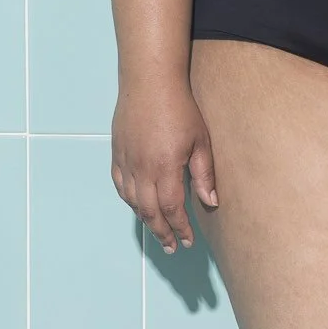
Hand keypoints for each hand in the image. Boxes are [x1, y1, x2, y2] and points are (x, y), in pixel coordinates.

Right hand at [110, 77, 217, 252]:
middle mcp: (142, 169)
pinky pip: (119, 185)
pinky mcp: (117, 152)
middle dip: (162, 232)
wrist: (149, 81)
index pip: (172, 209)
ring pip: (132, 201)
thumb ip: (204, 174)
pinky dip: (129, 200)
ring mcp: (126, 161)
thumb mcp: (201, 141)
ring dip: (145, 219)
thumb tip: (210, 202)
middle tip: (172, 247)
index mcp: (165, 168)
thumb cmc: (180, 107)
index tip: (188, 242)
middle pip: (150, 212)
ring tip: (158, 230)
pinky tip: (137, 205)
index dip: (180, 228)